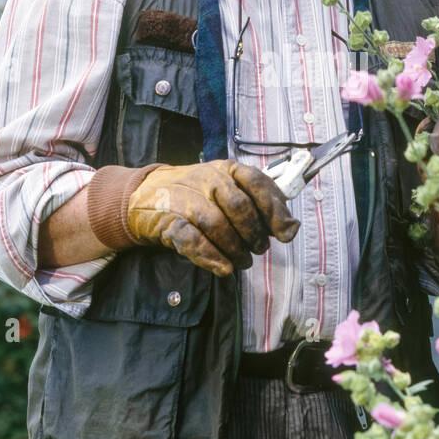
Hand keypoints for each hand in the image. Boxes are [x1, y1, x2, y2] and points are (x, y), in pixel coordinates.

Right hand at [126, 160, 300, 276]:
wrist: (146, 194)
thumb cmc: (199, 195)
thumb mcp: (231, 191)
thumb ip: (262, 206)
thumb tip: (291, 228)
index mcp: (228, 170)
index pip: (257, 182)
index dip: (274, 209)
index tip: (285, 232)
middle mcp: (208, 180)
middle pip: (239, 207)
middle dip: (254, 234)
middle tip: (257, 249)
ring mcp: (186, 199)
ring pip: (217, 225)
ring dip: (234, 250)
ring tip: (241, 261)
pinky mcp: (168, 221)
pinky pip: (191, 239)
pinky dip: (210, 256)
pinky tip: (223, 268)